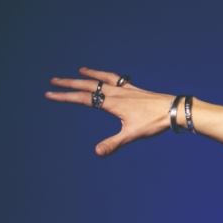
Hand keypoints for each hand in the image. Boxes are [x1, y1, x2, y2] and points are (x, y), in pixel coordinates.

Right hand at [45, 67, 174, 156]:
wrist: (174, 109)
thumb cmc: (154, 122)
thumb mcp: (132, 134)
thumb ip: (113, 143)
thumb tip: (97, 153)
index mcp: (112, 102)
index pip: (82, 98)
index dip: (64, 96)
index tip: (49, 94)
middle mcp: (116, 92)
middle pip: (88, 85)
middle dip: (69, 83)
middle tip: (53, 80)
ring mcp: (126, 89)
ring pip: (103, 78)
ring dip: (90, 74)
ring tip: (79, 70)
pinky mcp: (136, 90)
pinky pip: (117, 79)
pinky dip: (108, 76)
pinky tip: (109, 77)